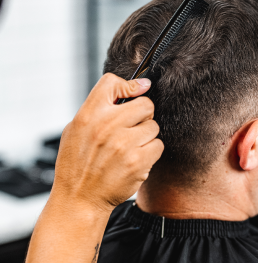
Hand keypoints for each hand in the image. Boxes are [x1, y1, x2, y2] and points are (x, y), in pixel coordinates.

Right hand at [51, 73, 163, 211]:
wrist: (79, 199)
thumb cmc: (77, 163)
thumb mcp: (76, 130)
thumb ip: (99, 108)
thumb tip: (135, 87)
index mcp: (89, 115)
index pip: (112, 82)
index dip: (129, 85)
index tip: (137, 91)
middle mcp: (107, 126)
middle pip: (145, 104)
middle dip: (143, 114)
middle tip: (134, 126)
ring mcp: (124, 144)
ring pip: (154, 126)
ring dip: (146, 136)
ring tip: (131, 147)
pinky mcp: (138, 162)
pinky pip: (158, 145)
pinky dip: (151, 152)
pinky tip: (137, 159)